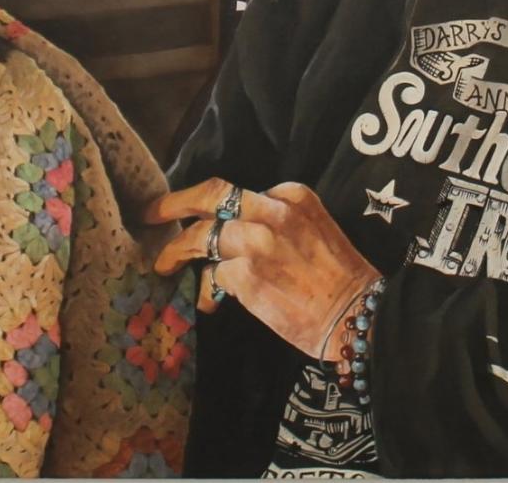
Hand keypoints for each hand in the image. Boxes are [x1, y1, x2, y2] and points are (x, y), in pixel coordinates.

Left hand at [144, 178, 380, 360]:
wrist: (356, 315)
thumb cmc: (339, 278)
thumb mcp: (315, 228)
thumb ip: (278, 221)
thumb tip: (235, 235)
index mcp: (291, 194)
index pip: (239, 191)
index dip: (213, 205)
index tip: (197, 215)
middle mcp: (271, 210)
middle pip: (210, 195)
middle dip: (174, 202)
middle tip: (151, 213)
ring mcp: (256, 241)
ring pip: (200, 235)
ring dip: (176, 251)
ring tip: (164, 264)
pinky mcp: (245, 275)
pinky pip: (211, 276)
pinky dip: (206, 290)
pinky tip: (210, 303)